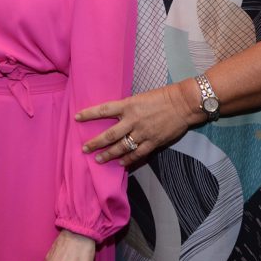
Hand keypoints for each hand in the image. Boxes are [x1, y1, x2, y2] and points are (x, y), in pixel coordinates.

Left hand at [76, 81, 196, 166]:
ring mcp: (143, 133)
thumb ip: (127, 107)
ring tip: (98, 159)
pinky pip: (138, 154)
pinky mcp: (153, 142)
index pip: (103, 110)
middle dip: (95, 143)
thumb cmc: (162, 97)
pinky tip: (121, 164)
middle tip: (84, 148)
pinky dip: (128, 160)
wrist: (183, 104)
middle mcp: (133, 120)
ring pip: (121, 147)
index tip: (76, 117)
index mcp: (128, 105)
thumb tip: (116, 115)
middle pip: (109, 134)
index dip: (89, 114)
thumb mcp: (140, 97)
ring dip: (109, 154)